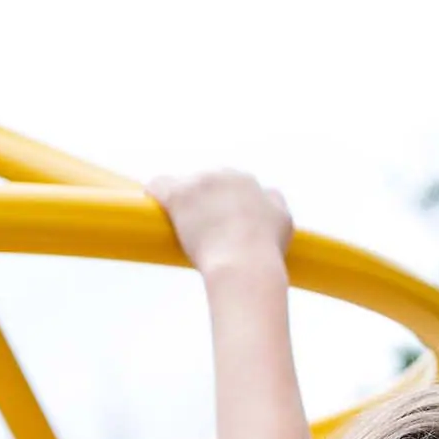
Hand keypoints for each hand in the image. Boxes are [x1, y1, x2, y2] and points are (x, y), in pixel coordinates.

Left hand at [146, 170, 293, 277]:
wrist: (245, 264)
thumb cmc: (265, 251)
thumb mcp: (283, 221)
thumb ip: (274, 203)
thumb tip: (267, 196)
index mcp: (247, 181)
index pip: (228, 184)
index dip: (222, 204)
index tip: (219, 224)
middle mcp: (224, 174)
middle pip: (203, 183)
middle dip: (202, 202)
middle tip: (201, 231)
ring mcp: (200, 182)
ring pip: (180, 184)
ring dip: (181, 203)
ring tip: (180, 228)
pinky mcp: (179, 194)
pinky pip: (157, 185)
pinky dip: (154, 196)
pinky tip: (155, 209)